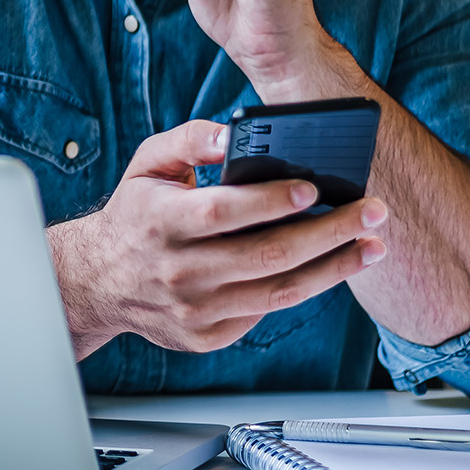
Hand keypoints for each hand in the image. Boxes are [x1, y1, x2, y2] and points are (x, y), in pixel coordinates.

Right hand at [47, 120, 386, 360]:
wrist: (99, 281)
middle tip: (370, 212)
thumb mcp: (148, 164)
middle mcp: (177, 272)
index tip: (314, 187)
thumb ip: (190, 139)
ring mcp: (193, 310)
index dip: (270, 201)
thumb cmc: (136, 214)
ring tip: (371, 246)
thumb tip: (232, 134)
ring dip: (333, 268)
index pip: (222, 213)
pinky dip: (301, 288)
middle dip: (328, 232)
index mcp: (160, 223)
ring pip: (277, 291)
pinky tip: (330, 267)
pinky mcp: (206, 335)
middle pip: (265, 255)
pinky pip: (264, 311)